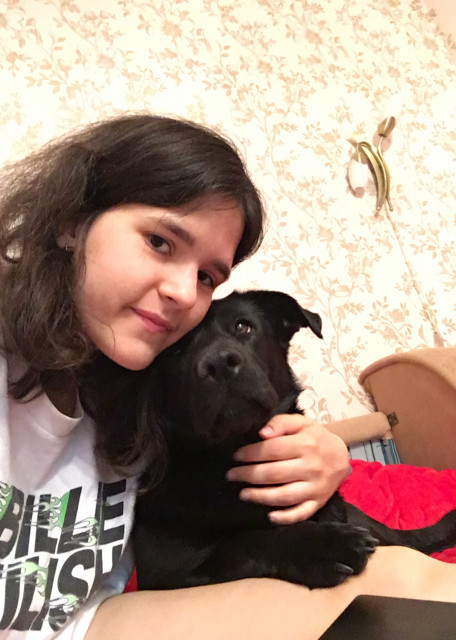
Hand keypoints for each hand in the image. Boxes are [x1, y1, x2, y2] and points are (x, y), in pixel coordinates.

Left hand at [226, 414, 350, 524]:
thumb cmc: (315, 437)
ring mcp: (315, 487)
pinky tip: (270, 516)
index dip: (251, 453)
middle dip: (248, 475)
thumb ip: (280, 423)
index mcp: (305, 445)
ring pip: (284, 495)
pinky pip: (302, 513)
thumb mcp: (301, 422)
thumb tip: (262, 433)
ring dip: (260, 496)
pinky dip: (286, 518)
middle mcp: (311, 467)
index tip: (236, 456)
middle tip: (231, 475)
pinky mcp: (318, 502)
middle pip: (274, 474)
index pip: (272, 450)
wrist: (342, 456)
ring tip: (243, 494)